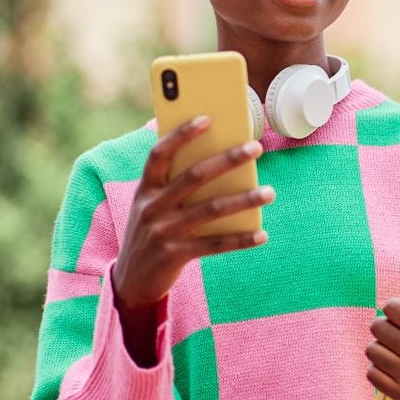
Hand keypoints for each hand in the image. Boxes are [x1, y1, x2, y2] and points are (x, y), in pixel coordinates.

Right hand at [112, 116, 273, 314]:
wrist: (130, 281)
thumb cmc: (151, 232)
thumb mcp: (153, 206)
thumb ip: (175, 185)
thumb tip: (220, 160)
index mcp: (145, 189)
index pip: (159, 154)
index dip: (181, 134)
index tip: (207, 118)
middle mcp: (152, 207)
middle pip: (194, 177)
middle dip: (227, 159)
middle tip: (256, 148)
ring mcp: (163, 232)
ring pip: (210, 210)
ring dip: (243, 200)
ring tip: (269, 192)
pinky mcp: (175, 255)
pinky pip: (214, 245)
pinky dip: (240, 240)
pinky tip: (262, 234)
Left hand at [367, 288, 399, 399]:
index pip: (393, 309)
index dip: (395, 307)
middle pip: (378, 327)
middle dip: (385, 324)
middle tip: (397, 330)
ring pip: (372, 350)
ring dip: (380, 345)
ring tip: (395, 347)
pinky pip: (372, 374)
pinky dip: (378, 367)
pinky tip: (393, 364)